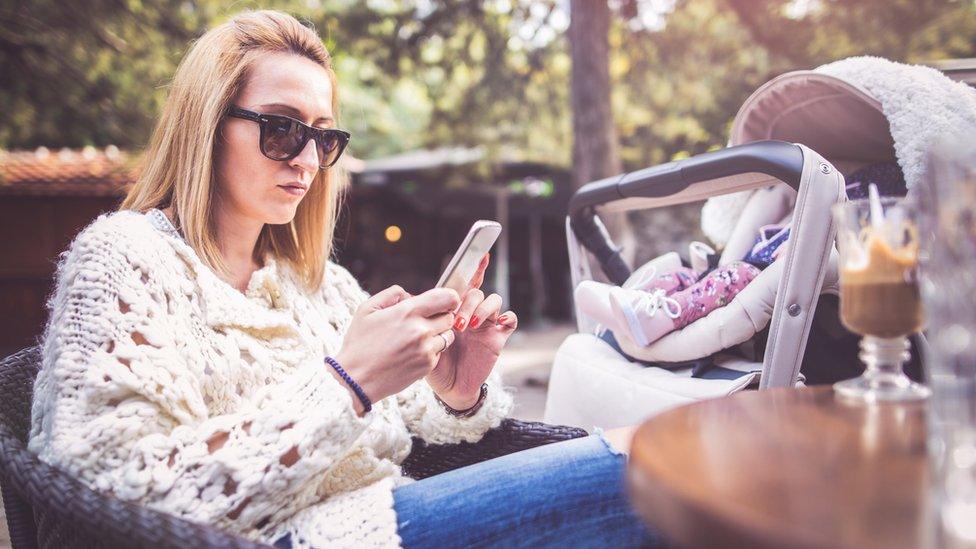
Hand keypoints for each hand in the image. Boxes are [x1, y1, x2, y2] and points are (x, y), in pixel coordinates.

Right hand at [334, 285, 459, 413]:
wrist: (356, 379)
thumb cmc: (359, 343)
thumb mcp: (367, 309)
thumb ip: (392, 294)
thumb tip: (411, 295)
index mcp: (407, 312)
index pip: (447, 298)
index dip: (449, 298)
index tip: (443, 301)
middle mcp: (421, 330)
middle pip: (449, 317)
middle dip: (440, 315)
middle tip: (423, 320)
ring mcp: (426, 350)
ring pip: (448, 335)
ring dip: (438, 333)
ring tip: (417, 337)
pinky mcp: (427, 366)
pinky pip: (440, 352)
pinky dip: (432, 349)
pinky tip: (413, 352)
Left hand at [426, 254, 517, 409]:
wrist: (448, 388)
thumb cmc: (433, 362)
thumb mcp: (421, 339)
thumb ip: (420, 319)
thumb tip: (409, 298)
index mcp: (454, 308)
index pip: (463, 283)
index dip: (473, 266)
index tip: (480, 253)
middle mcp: (472, 311)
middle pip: (476, 291)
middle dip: (467, 302)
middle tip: (456, 322)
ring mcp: (486, 323)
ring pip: (493, 300)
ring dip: (482, 309)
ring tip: (470, 326)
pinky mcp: (498, 337)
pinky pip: (511, 320)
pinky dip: (508, 317)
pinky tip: (499, 323)